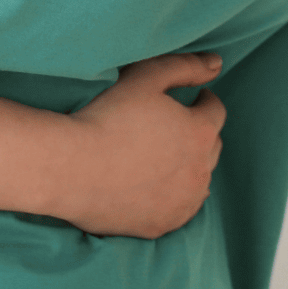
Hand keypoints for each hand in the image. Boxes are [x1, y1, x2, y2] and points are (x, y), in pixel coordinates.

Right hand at [50, 52, 225, 238]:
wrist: (70, 169)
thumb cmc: (108, 117)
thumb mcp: (147, 77)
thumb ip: (186, 66)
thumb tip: (217, 62)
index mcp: (200, 133)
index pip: (215, 111)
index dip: (204, 101)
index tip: (194, 99)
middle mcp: (200, 171)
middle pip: (211, 146)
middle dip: (199, 133)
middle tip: (178, 126)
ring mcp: (182, 203)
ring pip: (199, 181)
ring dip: (191, 167)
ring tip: (168, 157)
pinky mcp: (162, 225)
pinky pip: (180, 209)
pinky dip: (176, 197)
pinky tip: (159, 188)